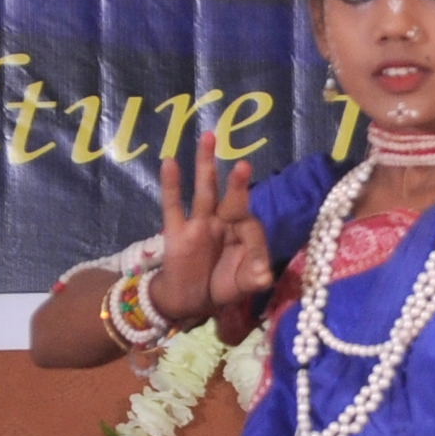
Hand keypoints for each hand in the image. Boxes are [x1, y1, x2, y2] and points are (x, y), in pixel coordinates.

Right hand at [149, 154, 259, 332]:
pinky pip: (173, 206)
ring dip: (205, 165)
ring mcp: (199, 223)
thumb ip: (252, 280)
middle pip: (232, 200)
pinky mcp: (176, 231)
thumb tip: (265, 277)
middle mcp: (223, 221)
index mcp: (242, 231)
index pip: (251, 231)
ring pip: (204, 191)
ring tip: (208, 136)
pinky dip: (171, 185)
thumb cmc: (221, 284)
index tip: (259, 273)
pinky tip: (169, 162)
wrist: (190, 298)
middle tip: (244, 166)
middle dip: (237, 184)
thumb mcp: (239, 286)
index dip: (255, 250)